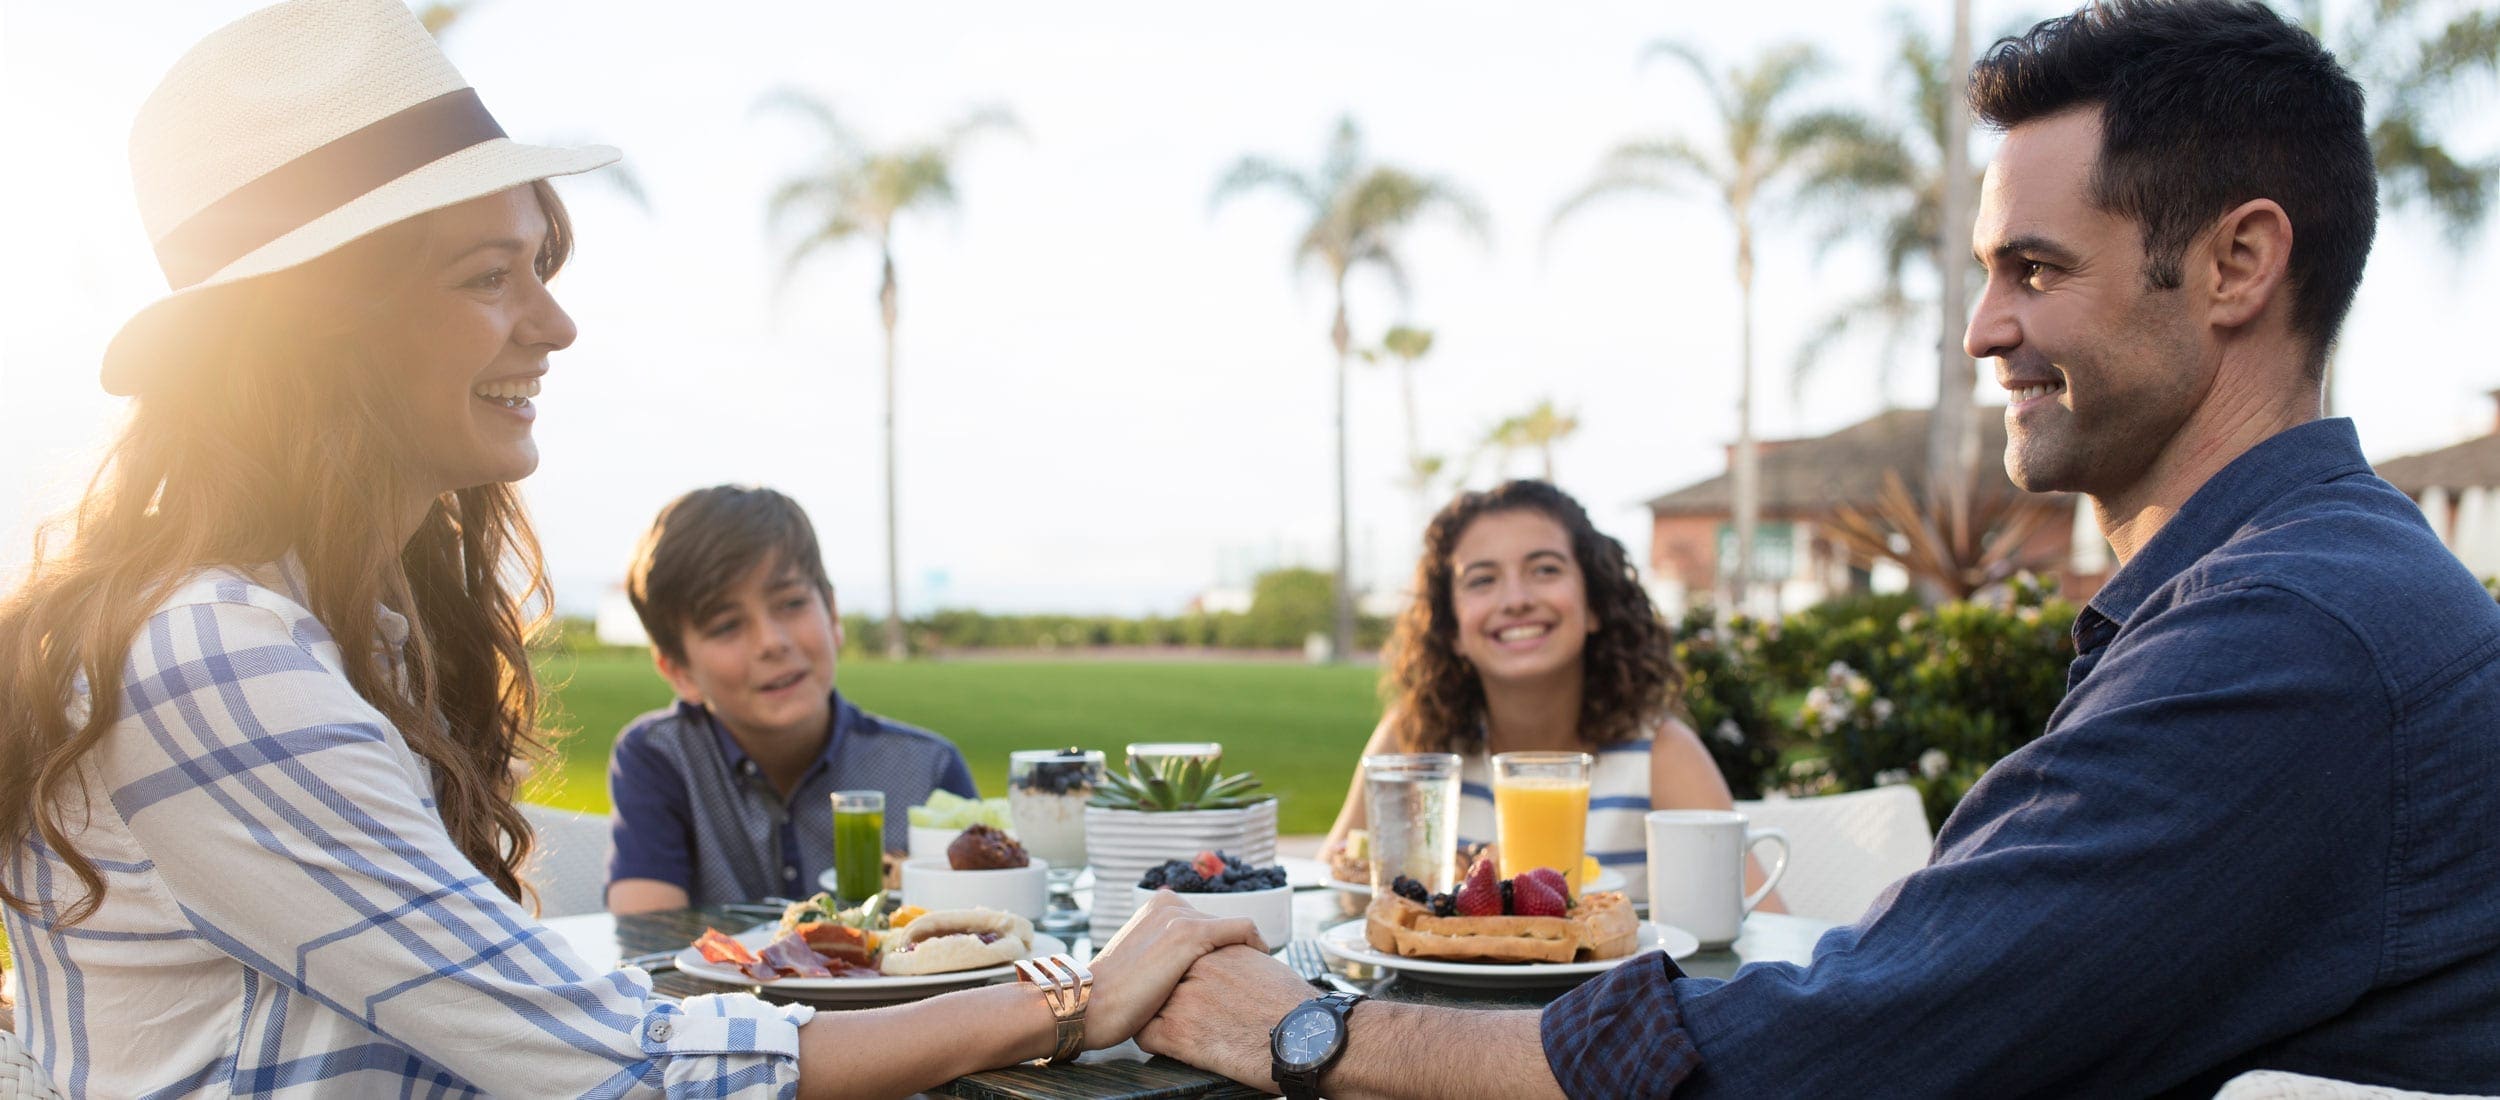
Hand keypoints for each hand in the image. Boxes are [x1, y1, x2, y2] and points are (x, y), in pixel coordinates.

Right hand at [1080, 889, 1263, 1048]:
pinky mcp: (1191, 933)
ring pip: (1231, 929)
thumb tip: (1183, 966)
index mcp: (1156, 906)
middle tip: (1246, 978)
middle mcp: (1168, 903)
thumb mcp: (1141, 962)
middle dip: (1232, 950)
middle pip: (1218, 925)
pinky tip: (1262, 961)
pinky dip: (1256, 943)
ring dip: (1244, 952)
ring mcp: (1179, 916)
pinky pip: (1242, 929)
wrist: (1091, 1005)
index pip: (1203, 921)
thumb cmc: (1114, 996)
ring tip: (1254, 976)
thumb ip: (1163, 953)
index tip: (1233, 968)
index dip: (1219, 946)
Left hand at [1138, 943, 1315, 1089]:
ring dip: (1155, 1015)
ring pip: (1148, 1004)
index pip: (1177, 955)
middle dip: (1164, 991)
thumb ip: (1233, 957)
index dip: (1178, 972)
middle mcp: (1193, 968)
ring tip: (1171, 1027)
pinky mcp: (1177, 1033)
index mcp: (1214, 949)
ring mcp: (1182, 1000)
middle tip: (1175, 1008)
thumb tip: (1227, 964)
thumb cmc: (1291, 1005)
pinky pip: (1145, 1035)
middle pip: (1160, 977)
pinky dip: (1153, 1041)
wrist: (1306, 1035)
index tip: (1181, 984)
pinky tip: (1169, 1045)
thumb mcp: (1259, 963)